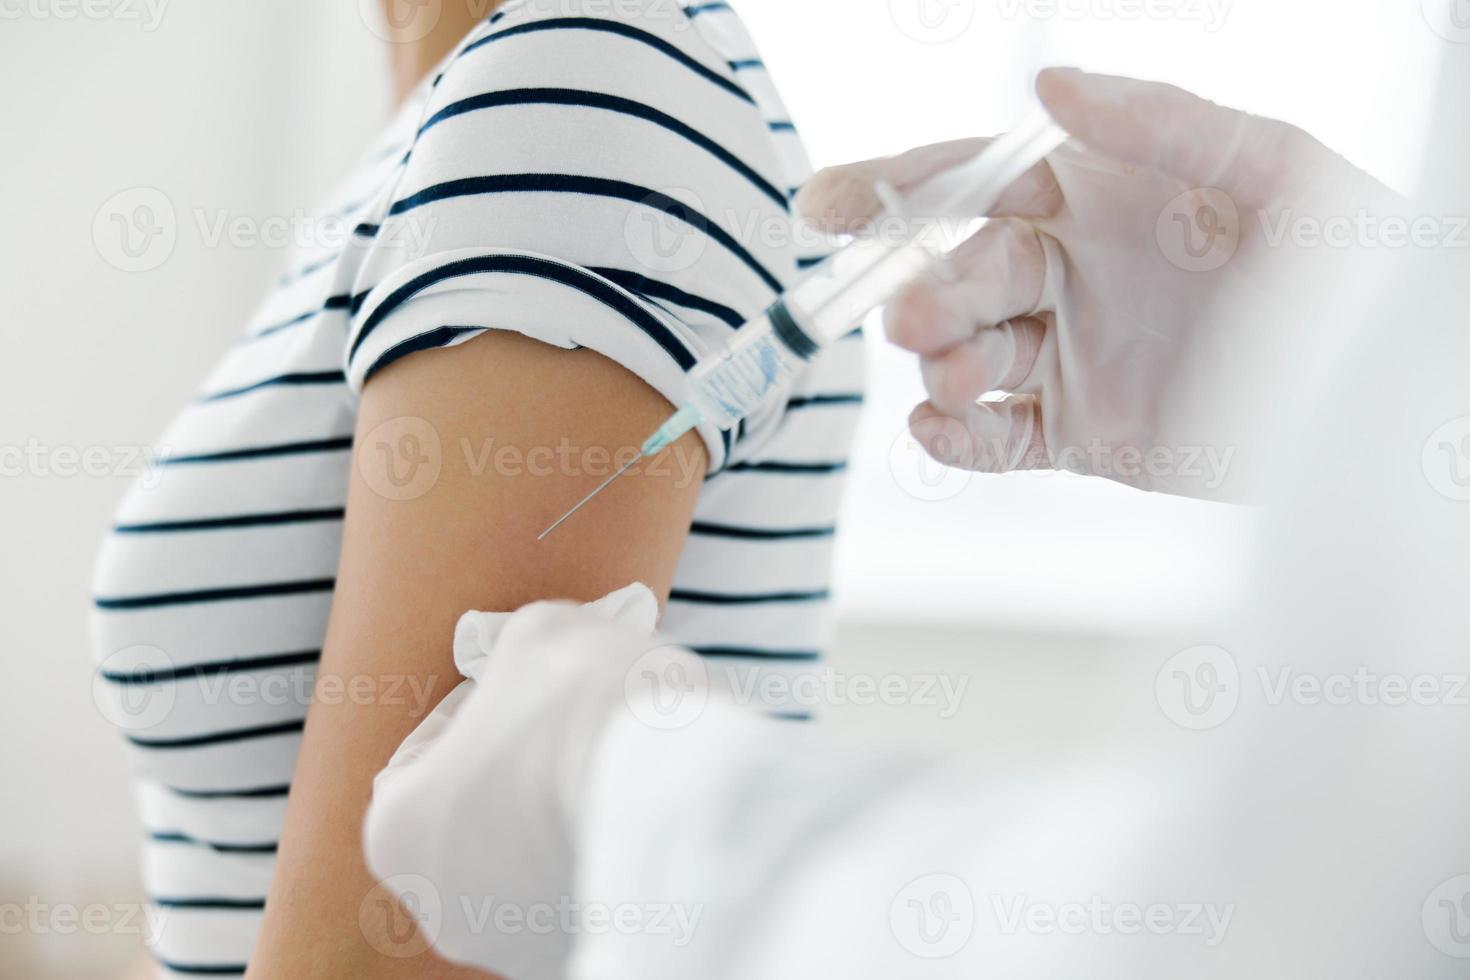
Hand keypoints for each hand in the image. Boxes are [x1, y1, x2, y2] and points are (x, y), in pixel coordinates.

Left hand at [364, 584, 669, 978]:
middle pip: (480, 819)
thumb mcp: (541, 634)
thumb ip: (519, 649)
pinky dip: (612, 859)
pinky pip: (592, 896)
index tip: (525, 682)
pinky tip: (652, 815)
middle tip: (578, 723)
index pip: (424, 755)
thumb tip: (535, 663)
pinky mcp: (588, 958)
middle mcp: (445, 908)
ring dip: (568, 817)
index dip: (476, 708)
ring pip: (536, 866)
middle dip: (524, 770)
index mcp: (399, 831)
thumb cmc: (589, 712)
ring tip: (624, 766)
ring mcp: (518, 945)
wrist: (685, 800)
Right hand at [798, 68, 1390, 498]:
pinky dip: (955, 438)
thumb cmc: (1351, 265)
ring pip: (969, 358)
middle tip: (914, 318)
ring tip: (955, 375)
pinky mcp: (1081, 437)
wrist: (1387, 399)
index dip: (895, 188)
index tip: (827, 205)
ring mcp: (1072, 357)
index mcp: (1100, 195)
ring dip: (940, 364)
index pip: (977, 182)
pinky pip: (997, 438)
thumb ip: (1160, 123)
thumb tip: (1047, 87)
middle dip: (927, 293)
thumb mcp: (1275, 169)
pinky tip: (936, 430)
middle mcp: (1073, 272)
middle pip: (964, 273)